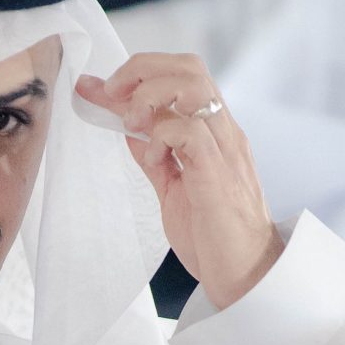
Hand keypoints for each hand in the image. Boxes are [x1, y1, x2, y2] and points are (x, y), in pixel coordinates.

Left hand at [77, 55, 284, 309]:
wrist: (245, 278)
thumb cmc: (214, 239)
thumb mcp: (173, 189)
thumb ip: (156, 157)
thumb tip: (130, 130)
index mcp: (214, 133)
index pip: (182, 76)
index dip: (138, 72)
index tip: (99, 88)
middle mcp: (223, 132)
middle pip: (188, 66)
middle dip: (141, 69)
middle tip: (110, 96)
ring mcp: (224, 150)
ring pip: (193, 86)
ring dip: (150, 96)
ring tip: (130, 123)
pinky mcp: (217, 173)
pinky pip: (189, 131)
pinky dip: (161, 135)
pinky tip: (154, 158)